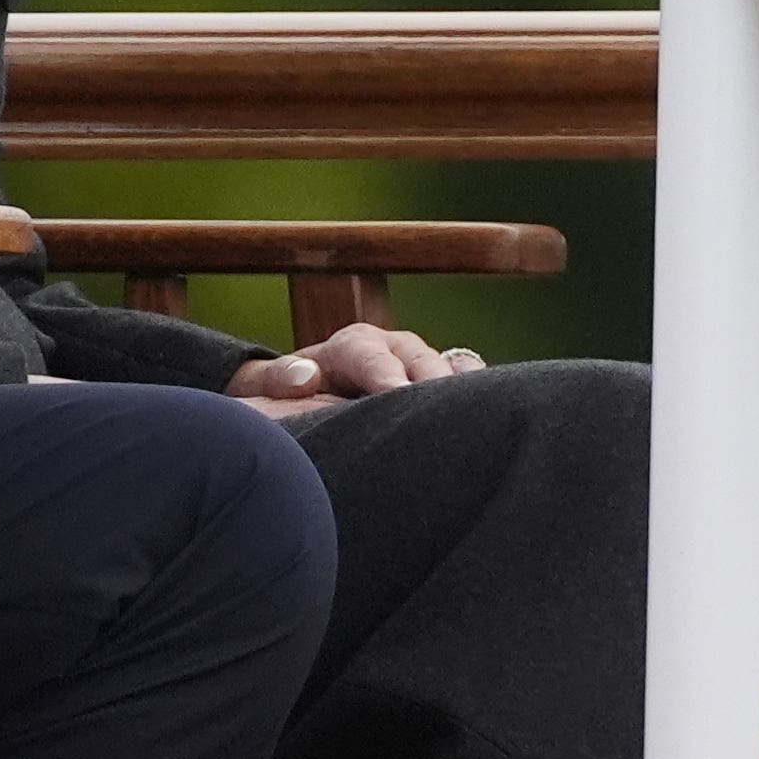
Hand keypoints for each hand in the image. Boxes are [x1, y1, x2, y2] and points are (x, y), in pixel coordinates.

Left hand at [226, 319, 483, 411]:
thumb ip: (277, 379)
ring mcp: (417, 367)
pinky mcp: (435, 388)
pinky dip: (476, 391)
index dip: (382, 372)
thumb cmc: (281, 404)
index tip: (395, 393)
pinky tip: (492, 408)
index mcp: (349, 346)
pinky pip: (463, 381)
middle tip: (441, 407)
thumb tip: (302, 377)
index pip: (367, 353)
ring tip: (474, 408)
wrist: (299, 412)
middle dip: (428, 380)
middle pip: (416, 357)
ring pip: (445, 367)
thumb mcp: (265, 390)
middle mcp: (389, 350)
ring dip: (458, 386)